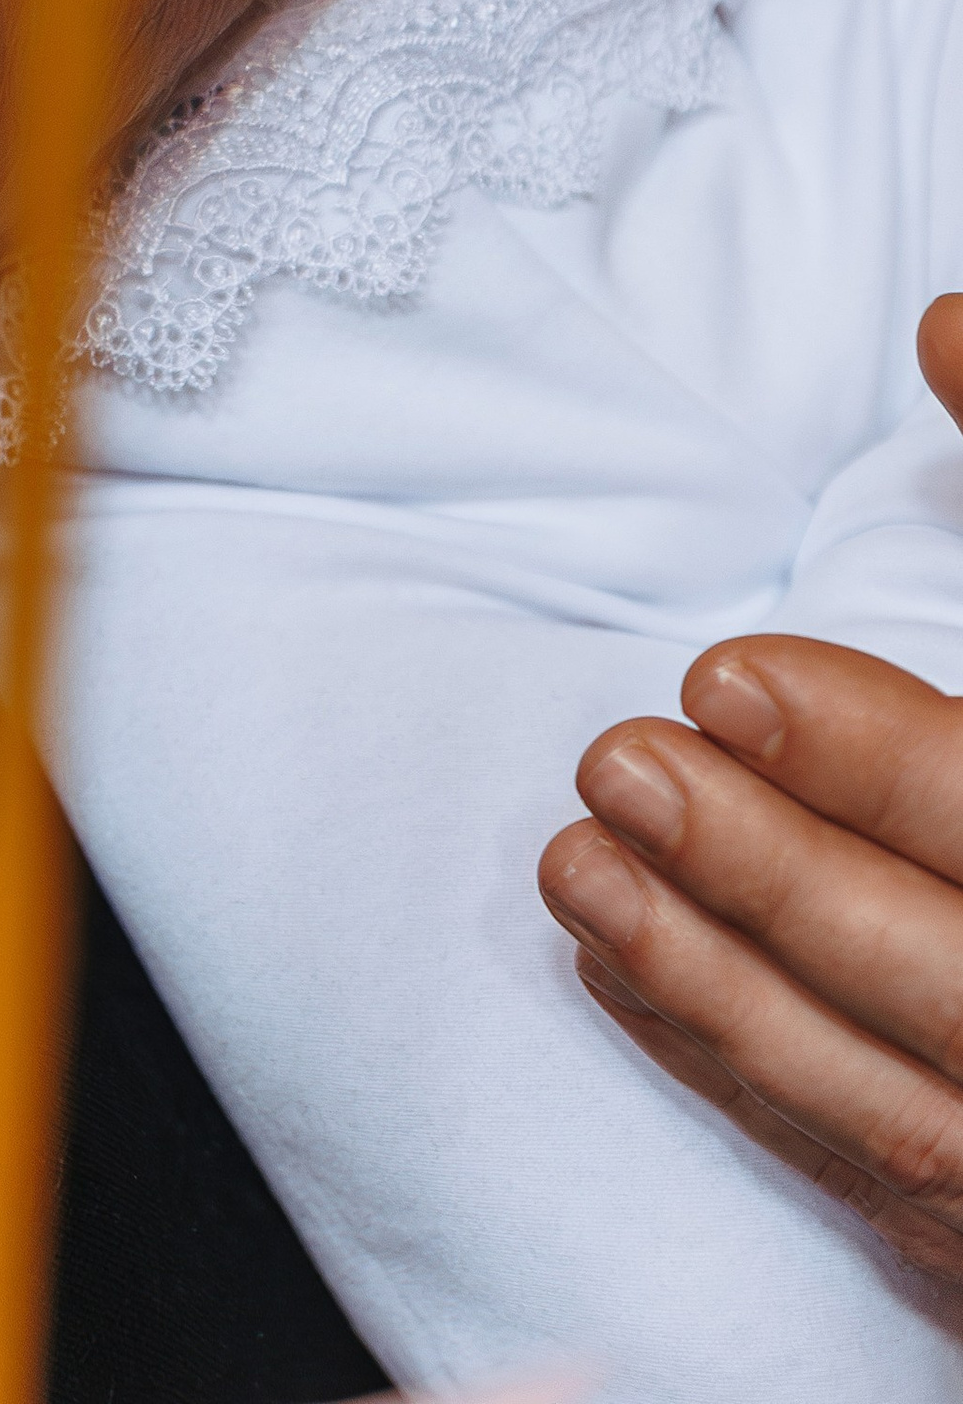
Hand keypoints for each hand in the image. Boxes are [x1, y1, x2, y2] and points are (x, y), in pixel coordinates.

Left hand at [537, 294, 962, 1275]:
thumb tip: (941, 323)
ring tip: (575, 864)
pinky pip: (877, 1176)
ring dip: (722, 989)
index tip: (724, 674)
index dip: (877, 765)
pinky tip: (626, 976)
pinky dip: (744, 1076)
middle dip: (778, 879)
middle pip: (952, 979)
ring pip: (898, 1108)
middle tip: (617, 761)